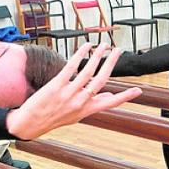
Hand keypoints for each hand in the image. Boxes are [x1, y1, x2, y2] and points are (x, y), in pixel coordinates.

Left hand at [5, 43, 141, 139]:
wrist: (30, 124)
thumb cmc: (53, 118)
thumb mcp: (75, 116)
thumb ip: (92, 104)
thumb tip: (108, 94)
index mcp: (87, 110)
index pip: (110, 103)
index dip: (125, 97)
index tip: (138, 91)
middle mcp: (80, 102)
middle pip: (102, 80)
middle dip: (111, 63)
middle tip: (118, 50)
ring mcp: (68, 93)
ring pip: (88, 71)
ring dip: (98, 55)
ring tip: (103, 45)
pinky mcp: (56, 85)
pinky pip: (72, 67)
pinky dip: (80, 55)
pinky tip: (86, 46)